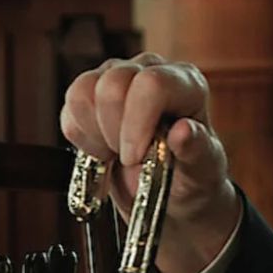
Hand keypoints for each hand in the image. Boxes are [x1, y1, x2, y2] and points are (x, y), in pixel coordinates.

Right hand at [59, 54, 241, 272]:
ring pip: (84, 88)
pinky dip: (78, 135)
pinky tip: (101, 153)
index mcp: (187, 85)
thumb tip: (187, 132)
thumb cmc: (192, 186)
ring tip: (118, 158)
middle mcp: (154, 72)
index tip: (137, 160)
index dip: (137, 123)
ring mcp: (121, 80)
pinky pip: (69, 105)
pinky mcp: (93, 96)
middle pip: (112, 80)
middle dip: (116, 131)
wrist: (169, 200)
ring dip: (95, 133)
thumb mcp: (203, 178)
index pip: (153, 83)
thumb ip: (197, 154)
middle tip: (131, 163)